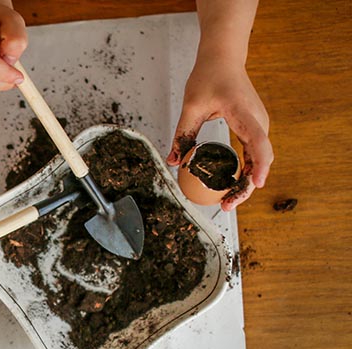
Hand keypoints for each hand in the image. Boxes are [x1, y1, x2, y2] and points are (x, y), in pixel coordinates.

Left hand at [167, 56, 273, 210]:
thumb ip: (183, 134)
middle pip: (260, 159)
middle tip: (226, 205)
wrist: (223, 59)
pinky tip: (229, 184)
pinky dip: (244, 171)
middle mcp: (258, 122)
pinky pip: (253, 155)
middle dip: (246, 186)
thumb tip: (172, 162)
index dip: (259, 165)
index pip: (258, 143)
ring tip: (226, 201)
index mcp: (244, 114)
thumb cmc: (208, 77)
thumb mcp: (191, 106)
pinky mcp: (254, 129)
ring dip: (245, 182)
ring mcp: (258, 126)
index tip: (256, 184)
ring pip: (258, 160)